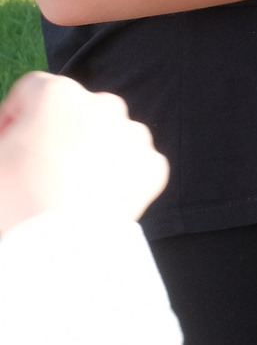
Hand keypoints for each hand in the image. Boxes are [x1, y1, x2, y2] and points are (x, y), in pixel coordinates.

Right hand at [0, 71, 168, 235]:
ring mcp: (134, 135)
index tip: (6, 140)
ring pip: (106, 135)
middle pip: (73, 111)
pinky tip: (92, 200)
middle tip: (35, 168)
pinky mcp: (153, 166)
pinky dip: (115, 177)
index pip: (30, 91)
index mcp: (58, 95)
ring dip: (88, 151)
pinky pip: (130, 164)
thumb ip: (7, 136)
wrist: (56, 253)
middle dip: (54, 132)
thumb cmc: (12, 204)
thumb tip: (19, 143)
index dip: (12, 115)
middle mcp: (104, 105)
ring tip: (65, 188)